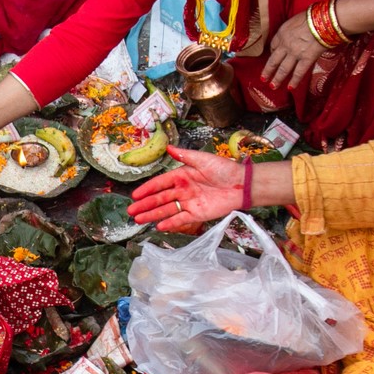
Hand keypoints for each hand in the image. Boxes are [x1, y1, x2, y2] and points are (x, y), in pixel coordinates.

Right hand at [127, 146, 250, 230]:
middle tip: (131, 211)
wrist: (241, 184)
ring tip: (138, 220)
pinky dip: (170, 223)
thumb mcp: (202, 159)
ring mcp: (189, 203)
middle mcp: (183, 190)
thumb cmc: (224, 169)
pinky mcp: (197, 214)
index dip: (147, 189)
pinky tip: (158, 226)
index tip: (135, 195)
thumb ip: (184, 155)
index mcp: (182, 176)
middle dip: (145, 205)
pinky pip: (181, 219)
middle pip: (160, 199)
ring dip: (152, 215)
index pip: (160, 184)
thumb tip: (168, 147)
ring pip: (167, 210)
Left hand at [261, 8, 330, 89]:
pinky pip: (299, 72)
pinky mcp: (306, 59)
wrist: (323, 21)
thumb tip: (296, 32)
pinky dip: (294, 81)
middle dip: (268, 70)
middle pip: (273, 60)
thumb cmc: (312, 16)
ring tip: (272, 86)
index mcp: (282, 33)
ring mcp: (295, 53)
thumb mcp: (296, 19)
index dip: (272, 52)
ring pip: (283, 69)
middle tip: (263, 78)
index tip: (272, 56)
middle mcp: (285, 45)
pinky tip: (290, 88)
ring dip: (277, 79)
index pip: (273, 45)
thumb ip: (293, 29)